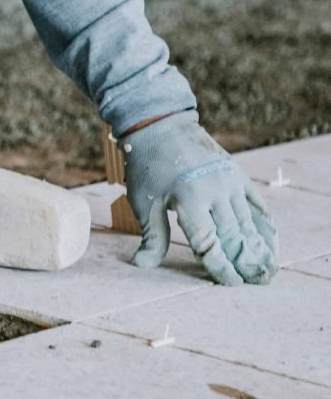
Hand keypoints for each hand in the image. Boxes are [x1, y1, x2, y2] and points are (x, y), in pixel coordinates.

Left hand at [120, 111, 277, 285]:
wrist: (162, 128)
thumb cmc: (147, 169)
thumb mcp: (144, 202)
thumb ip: (152, 235)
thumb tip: (142, 264)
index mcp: (188, 199)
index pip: (208, 241)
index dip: (219, 265)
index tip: (229, 282)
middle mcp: (213, 190)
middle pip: (233, 235)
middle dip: (244, 261)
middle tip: (254, 283)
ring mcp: (229, 181)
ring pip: (247, 222)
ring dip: (258, 247)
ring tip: (266, 270)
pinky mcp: (237, 174)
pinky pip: (256, 204)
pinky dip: (264, 224)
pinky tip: (270, 242)